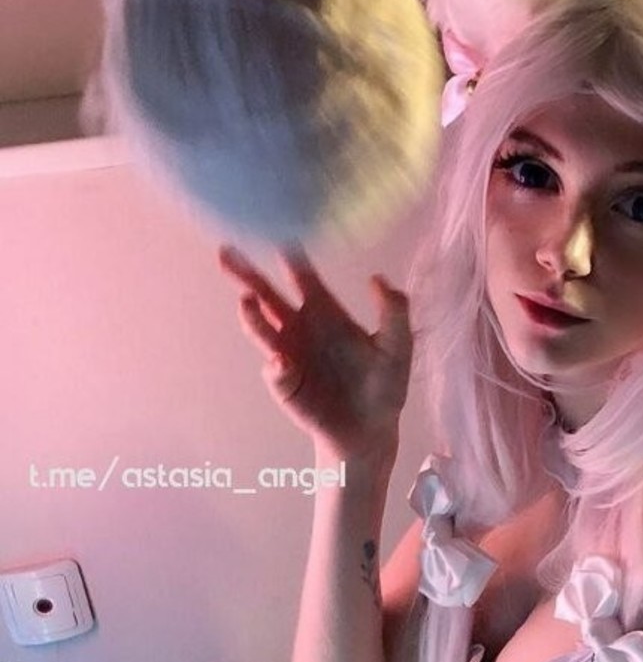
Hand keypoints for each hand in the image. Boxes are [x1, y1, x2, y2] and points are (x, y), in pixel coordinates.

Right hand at [219, 245, 410, 456]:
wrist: (371, 428)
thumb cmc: (384, 384)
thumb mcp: (397, 346)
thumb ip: (394, 312)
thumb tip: (377, 279)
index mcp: (324, 310)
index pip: (302, 276)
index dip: (291, 256)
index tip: (278, 232)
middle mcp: (299, 327)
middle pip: (266, 294)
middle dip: (246, 274)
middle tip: (227, 251)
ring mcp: (287, 354)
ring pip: (261, 328)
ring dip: (251, 315)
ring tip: (246, 300)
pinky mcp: (285, 385)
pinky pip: (275, 371)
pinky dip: (275, 366)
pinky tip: (281, 362)